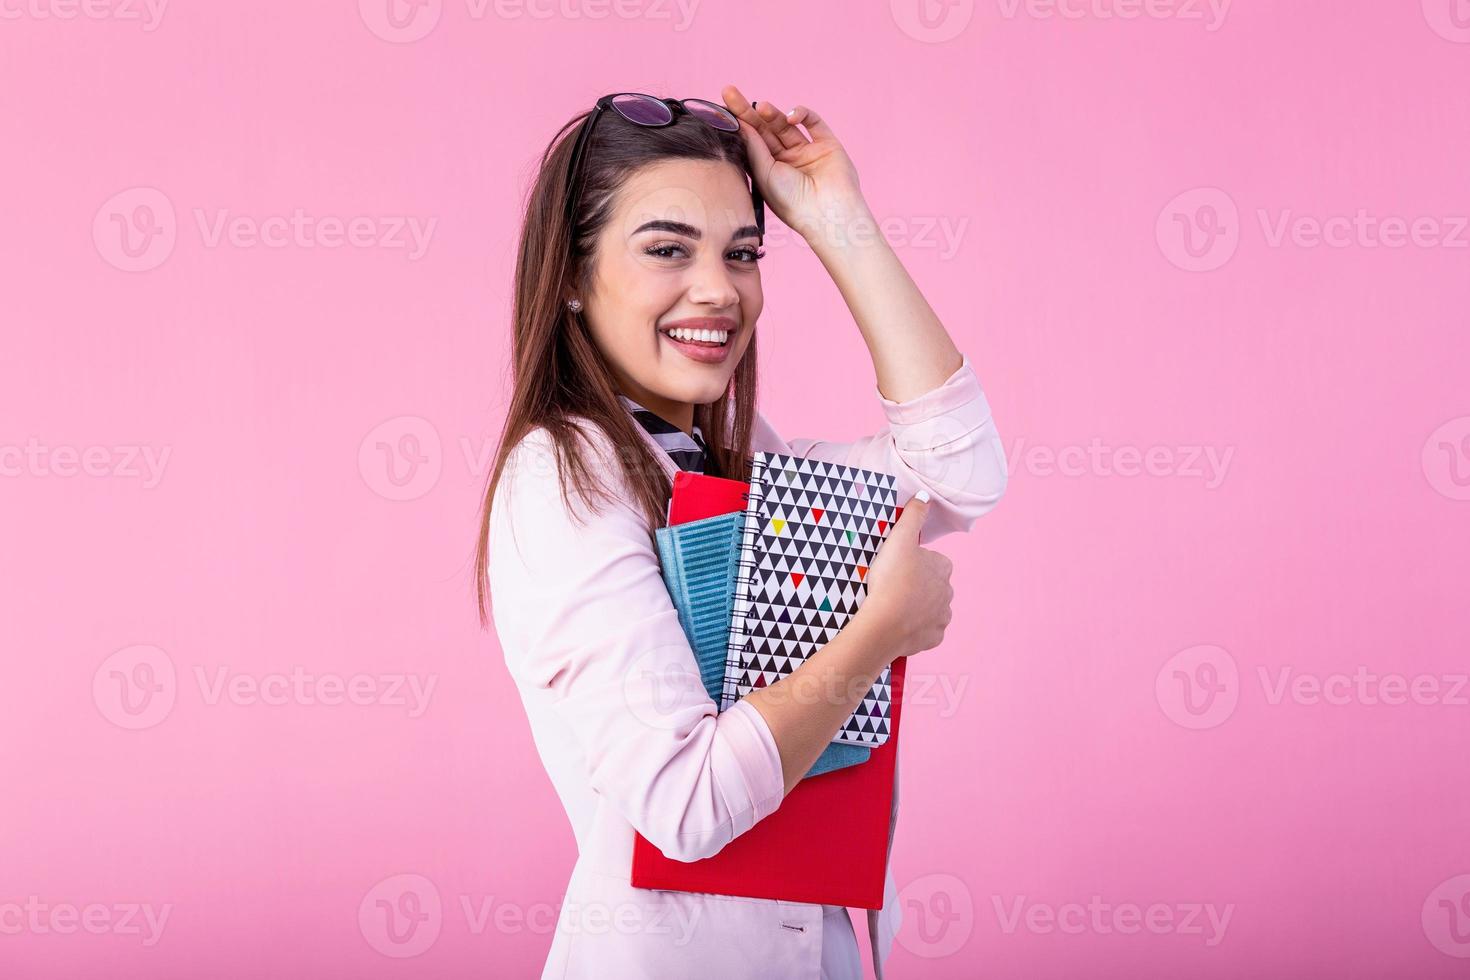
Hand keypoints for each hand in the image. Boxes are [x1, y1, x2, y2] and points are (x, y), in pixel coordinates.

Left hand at [720, 84, 868, 244]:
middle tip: (729, 91)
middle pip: (763, 129)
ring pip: (785, 125)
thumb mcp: (765, 174)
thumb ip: (754, 147)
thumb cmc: (792, 202)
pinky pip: (813, 122)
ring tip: (760, 107)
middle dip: (747, 111)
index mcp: (769, 171)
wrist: (828, 214)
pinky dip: (802, 114)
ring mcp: (807, 151)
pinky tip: (790, 116)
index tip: (721, 107)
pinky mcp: (827, 144)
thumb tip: (741, 123)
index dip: (738, 124)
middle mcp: (787, 160)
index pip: (751, 142)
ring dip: (772, 113)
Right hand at [858, 492, 953, 661]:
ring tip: (893, 605)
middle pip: (932, 584)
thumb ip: (913, 515)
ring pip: (930, 608)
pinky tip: (899, 624)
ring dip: (916, 606)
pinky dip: (915, 628)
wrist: (883, 624)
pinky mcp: (933, 638)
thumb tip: (924, 496)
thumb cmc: (891, 579)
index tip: (896, 566)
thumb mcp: (900, 539)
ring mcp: (941, 618)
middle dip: (917, 584)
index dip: (913, 561)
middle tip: (891, 585)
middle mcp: (948, 593)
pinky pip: (925, 630)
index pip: (932, 560)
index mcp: (943, 568)